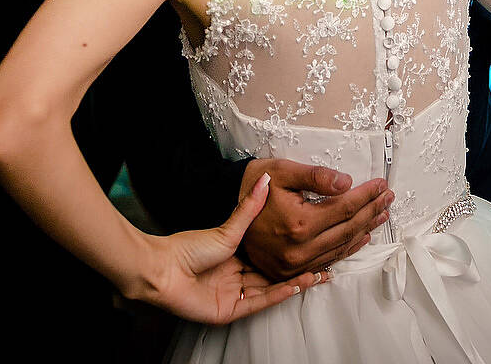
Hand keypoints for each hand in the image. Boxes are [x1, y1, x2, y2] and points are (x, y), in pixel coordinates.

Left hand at [139, 173, 330, 323]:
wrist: (164, 269)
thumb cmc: (190, 248)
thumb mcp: (228, 228)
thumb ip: (249, 208)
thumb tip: (264, 179)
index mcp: (237, 259)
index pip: (271, 259)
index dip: (292, 254)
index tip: (315, 245)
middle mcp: (238, 278)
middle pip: (275, 276)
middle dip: (300, 270)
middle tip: (326, 263)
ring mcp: (234, 295)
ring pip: (271, 290)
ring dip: (294, 282)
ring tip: (319, 274)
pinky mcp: (230, 311)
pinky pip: (259, 303)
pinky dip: (277, 295)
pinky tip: (296, 286)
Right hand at [238, 158, 392, 280]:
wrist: (226, 208)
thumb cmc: (256, 186)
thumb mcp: (282, 171)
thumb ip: (316, 176)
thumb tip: (347, 183)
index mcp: (298, 224)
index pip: (345, 208)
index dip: (366, 195)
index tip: (381, 184)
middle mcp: (299, 249)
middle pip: (347, 229)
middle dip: (371, 210)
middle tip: (389, 197)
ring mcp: (294, 265)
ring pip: (341, 247)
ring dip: (365, 230)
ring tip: (381, 214)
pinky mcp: (289, 272)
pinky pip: (328, 261)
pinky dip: (348, 248)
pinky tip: (362, 237)